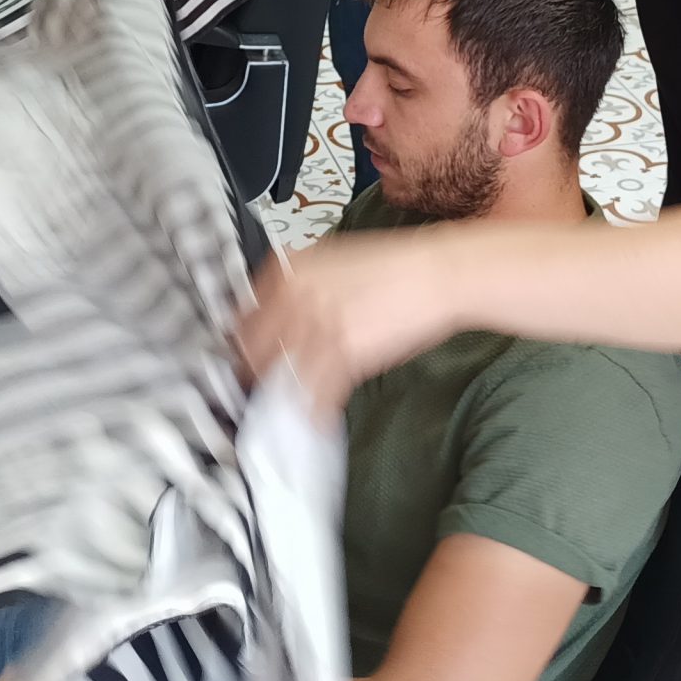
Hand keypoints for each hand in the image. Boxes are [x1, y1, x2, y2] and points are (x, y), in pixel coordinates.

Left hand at [238, 231, 461, 416]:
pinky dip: (315, 413)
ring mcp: (318, 325)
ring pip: (280, 374)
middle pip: (253, 348)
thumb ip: (304, 284)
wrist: (437, 274)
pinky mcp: (344, 353)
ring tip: (288, 409)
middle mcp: (297, 295)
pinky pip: (316, 395)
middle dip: (254, 373)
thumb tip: (282, 312)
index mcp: (291, 269)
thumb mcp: (336, 261)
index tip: (246, 354)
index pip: (245, 313)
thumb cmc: (396, 268)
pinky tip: (318, 420)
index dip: (243, 340)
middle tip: (260, 387)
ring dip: (282, 397)